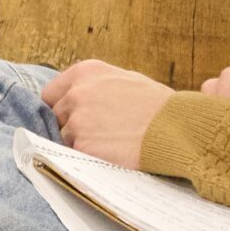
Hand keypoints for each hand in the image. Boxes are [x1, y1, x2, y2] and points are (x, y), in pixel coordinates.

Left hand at [40, 59, 175, 170]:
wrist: (178, 128)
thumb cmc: (159, 105)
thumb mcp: (126, 79)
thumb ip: (97, 85)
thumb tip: (78, 94)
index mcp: (85, 72)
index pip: (51, 94)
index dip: (61, 108)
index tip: (72, 118)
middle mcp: (76, 93)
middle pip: (56, 117)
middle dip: (71, 126)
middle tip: (98, 134)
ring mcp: (77, 120)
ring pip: (64, 138)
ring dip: (80, 143)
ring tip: (110, 144)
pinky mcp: (83, 145)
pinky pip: (75, 155)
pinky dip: (89, 158)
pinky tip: (110, 154)